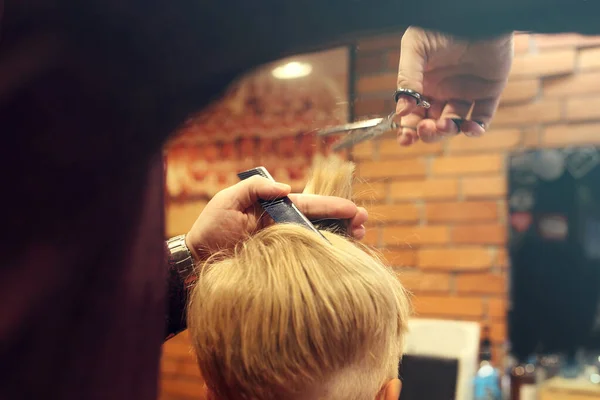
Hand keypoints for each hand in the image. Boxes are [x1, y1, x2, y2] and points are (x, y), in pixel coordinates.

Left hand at [185, 176, 367, 260]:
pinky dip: (323, 255)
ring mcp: (282, 244)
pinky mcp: (280, 262)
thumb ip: (255, 188)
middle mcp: (282, 225)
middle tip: (364, 223)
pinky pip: (306, 257)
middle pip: (319, 220)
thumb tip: (287, 187)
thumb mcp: (228, 200)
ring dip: (338, 237)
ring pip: (316, 238)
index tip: (354, 210)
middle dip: (343, 220)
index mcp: (274, 208)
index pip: (308, 204)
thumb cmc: (210, 228)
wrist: (197, 259)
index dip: (332, 206)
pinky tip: (339, 257)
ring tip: (359, 237)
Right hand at [395, 27, 512, 144]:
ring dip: (447, 131)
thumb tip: (402, 110)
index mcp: (423, 84)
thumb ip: (407, 77)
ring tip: (443, 125)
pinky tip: (470, 128)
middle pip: (432, 124)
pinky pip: (483, 117)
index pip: (413, 114)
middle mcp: (442, 91)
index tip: (406, 139)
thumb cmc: (441, 26)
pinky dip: (477, 129)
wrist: (476, 15)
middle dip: (427, 132)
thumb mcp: (416, 48)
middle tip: (425, 128)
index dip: (408, 129)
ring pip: (454, 124)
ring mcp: (465, 92)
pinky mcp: (488, 91)